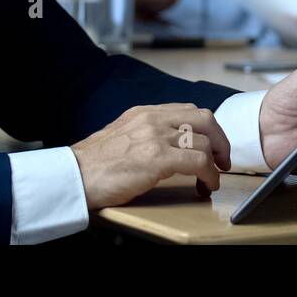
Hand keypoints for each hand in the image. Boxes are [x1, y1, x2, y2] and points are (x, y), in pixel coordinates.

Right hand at [71, 103, 231, 209]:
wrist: (75, 176)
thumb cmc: (94, 164)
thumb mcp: (122, 136)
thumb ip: (146, 133)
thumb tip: (171, 144)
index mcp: (144, 112)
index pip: (189, 110)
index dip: (207, 129)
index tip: (212, 146)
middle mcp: (152, 118)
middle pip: (204, 118)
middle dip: (220, 140)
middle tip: (222, 160)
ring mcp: (155, 136)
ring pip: (204, 141)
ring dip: (214, 164)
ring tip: (211, 180)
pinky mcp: (157, 157)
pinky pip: (198, 161)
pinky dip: (210, 174)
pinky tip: (206, 185)